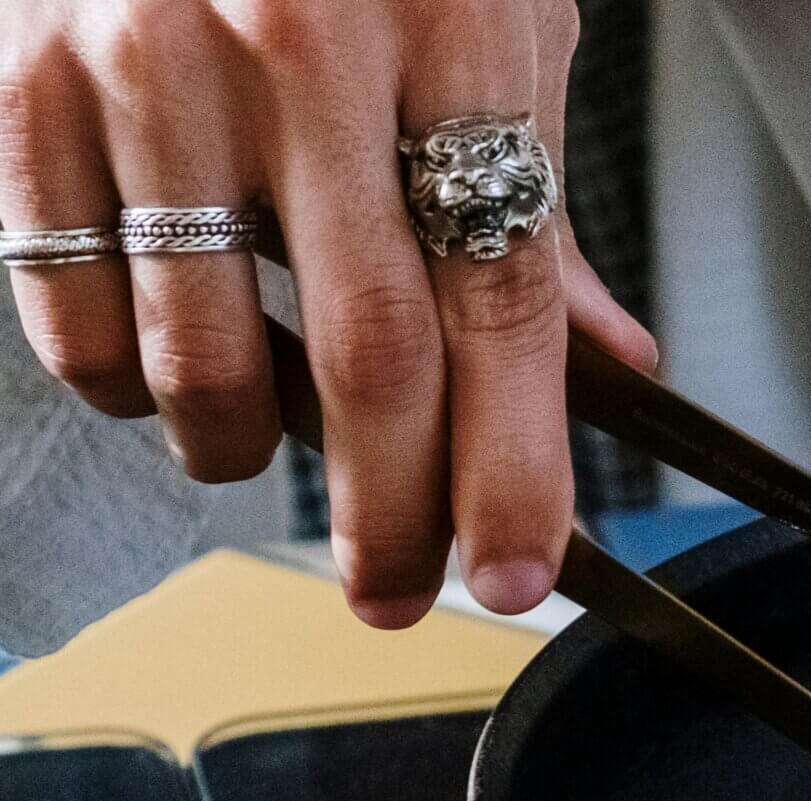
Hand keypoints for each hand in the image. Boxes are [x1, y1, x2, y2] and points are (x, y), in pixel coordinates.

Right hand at [0, 0, 656, 625]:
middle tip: (401, 588)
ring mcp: (143, 66)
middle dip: (395, 515)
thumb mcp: (500, 11)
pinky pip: (67, 305)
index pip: (502, 304)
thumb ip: (539, 192)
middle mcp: (294, 50)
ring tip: (286, 457)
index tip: (520, 570)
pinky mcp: (23, 84)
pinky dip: (128, 381)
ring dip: (254, 455)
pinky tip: (178, 364)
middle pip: (370, 361)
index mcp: (446, 26)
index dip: (518, 468)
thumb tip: (608, 361)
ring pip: (203, 356)